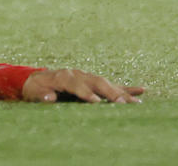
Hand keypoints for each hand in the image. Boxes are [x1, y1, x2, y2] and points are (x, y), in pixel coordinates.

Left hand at [20, 68, 145, 103]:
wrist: (37, 80)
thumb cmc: (37, 89)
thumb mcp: (34, 93)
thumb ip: (42, 96)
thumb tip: (50, 98)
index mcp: (63, 77)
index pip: (76, 84)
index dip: (86, 93)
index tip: (96, 102)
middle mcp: (78, 74)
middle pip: (96, 82)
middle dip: (110, 93)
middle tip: (123, 104)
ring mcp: (88, 77)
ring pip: (107, 84)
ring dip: (122, 93)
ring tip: (136, 103)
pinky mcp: (95, 83)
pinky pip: (113, 85)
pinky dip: (127, 88)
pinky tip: (142, 90)